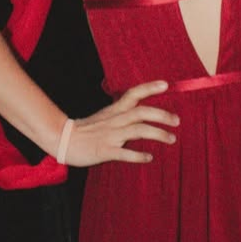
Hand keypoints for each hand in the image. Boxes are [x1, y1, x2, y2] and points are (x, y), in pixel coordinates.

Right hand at [61, 80, 179, 167]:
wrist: (63, 139)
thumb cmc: (86, 130)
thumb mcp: (105, 117)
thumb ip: (122, 114)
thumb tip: (141, 115)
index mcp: (115, 111)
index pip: (133, 94)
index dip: (150, 88)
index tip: (166, 84)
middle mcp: (115, 120)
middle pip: (141, 112)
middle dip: (162, 115)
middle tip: (177, 121)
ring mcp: (110, 135)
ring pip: (138, 130)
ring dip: (157, 133)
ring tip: (171, 139)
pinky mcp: (105, 150)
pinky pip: (124, 153)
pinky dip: (138, 155)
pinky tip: (149, 157)